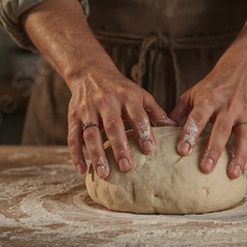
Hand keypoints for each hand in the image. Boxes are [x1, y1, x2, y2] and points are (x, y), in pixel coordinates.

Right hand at [20, 0, 175, 177]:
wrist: (90, 72)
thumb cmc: (120, 89)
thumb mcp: (140, 95)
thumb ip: (155, 112)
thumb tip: (174, 128)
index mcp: (126, 96)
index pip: (136, 115)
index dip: (143, 132)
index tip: (150, 150)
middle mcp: (106, 102)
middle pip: (113, 126)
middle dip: (119, 147)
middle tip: (126, 167)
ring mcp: (87, 109)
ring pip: (90, 134)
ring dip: (96, 155)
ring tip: (104, 173)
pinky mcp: (72, 116)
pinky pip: (73, 137)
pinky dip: (76, 154)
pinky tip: (83, 171)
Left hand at [169, 0, 246, 178]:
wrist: (241, 72)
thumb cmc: (211, 88)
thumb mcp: (192, 95)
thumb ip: (179, 114)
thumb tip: (162, 133)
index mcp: (209, 99)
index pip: (198, 117)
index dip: (190, 134)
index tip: (182, 151)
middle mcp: (228, 106)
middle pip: (222, 129)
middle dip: (214, 149)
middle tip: (206, 168)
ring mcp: (245, 113)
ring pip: (245, 136)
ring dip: (239, 156)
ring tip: (232, 174)